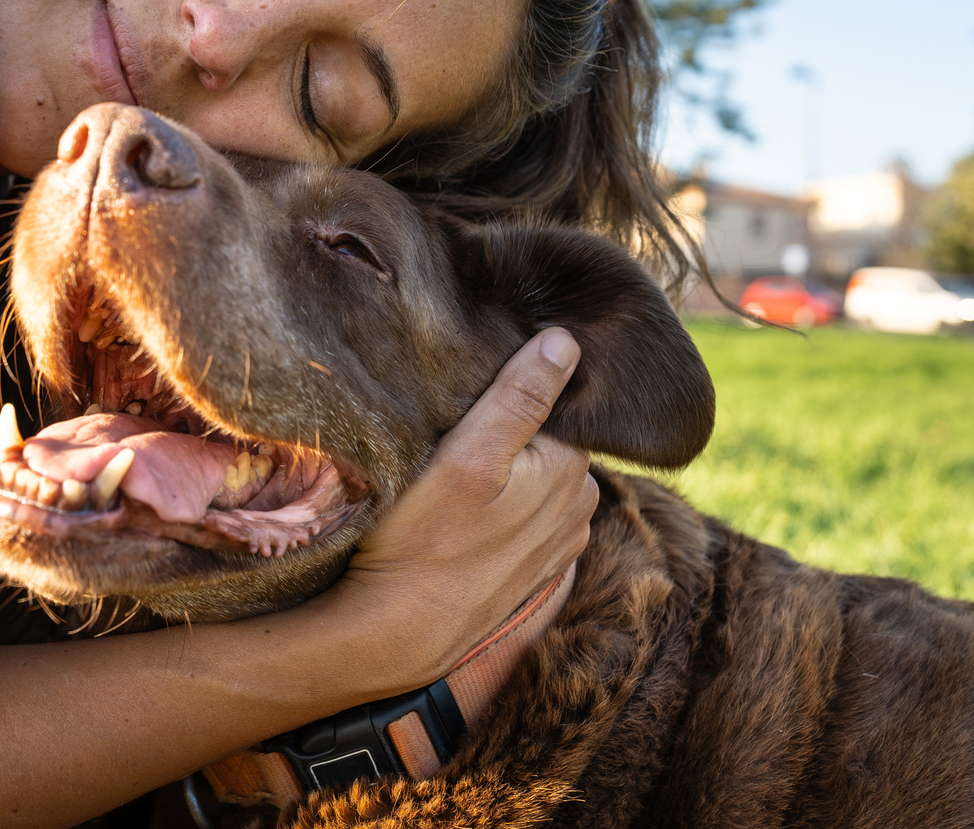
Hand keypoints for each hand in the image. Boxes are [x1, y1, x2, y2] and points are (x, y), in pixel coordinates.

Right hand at [328, 328, 597, 689]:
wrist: (396, 634)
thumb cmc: (422, 540)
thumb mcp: (467, 455)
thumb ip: (521, 397)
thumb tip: (567, 340)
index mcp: (569, 468)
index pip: (558, 403)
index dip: (517, 391)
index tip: (470, 396)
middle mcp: (577, 507)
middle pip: (550, 441)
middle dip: (516, 433)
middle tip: (456, 432)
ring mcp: (559, 544)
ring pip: (540, 480)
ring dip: (511, 473)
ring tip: (458, 474)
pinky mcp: (536, 570)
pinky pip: (530, 518)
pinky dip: (508, 510)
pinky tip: (470, 515)